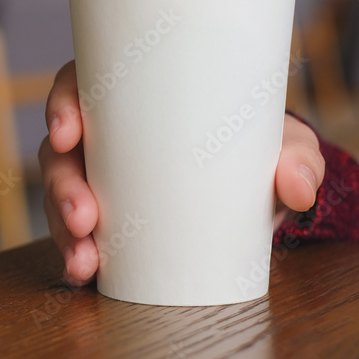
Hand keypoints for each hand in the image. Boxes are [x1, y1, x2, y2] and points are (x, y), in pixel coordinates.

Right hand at [38, 60, 325, 285]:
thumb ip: (299, 159)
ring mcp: (100, 178)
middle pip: (60, 152)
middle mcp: (106, 135)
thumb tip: (298, 186)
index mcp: (132, 94)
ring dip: (63, 227)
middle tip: (85, 215)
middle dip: (62, 185)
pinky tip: (83, 271)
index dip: (62, 107)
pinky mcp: (108, 218)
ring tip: (85, 257)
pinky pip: (76, 232)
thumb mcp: (283, 144)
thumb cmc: (259, 146)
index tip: (67, 133)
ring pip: (60, 195)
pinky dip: (75, 252)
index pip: (79, 87)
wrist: (261, 189)